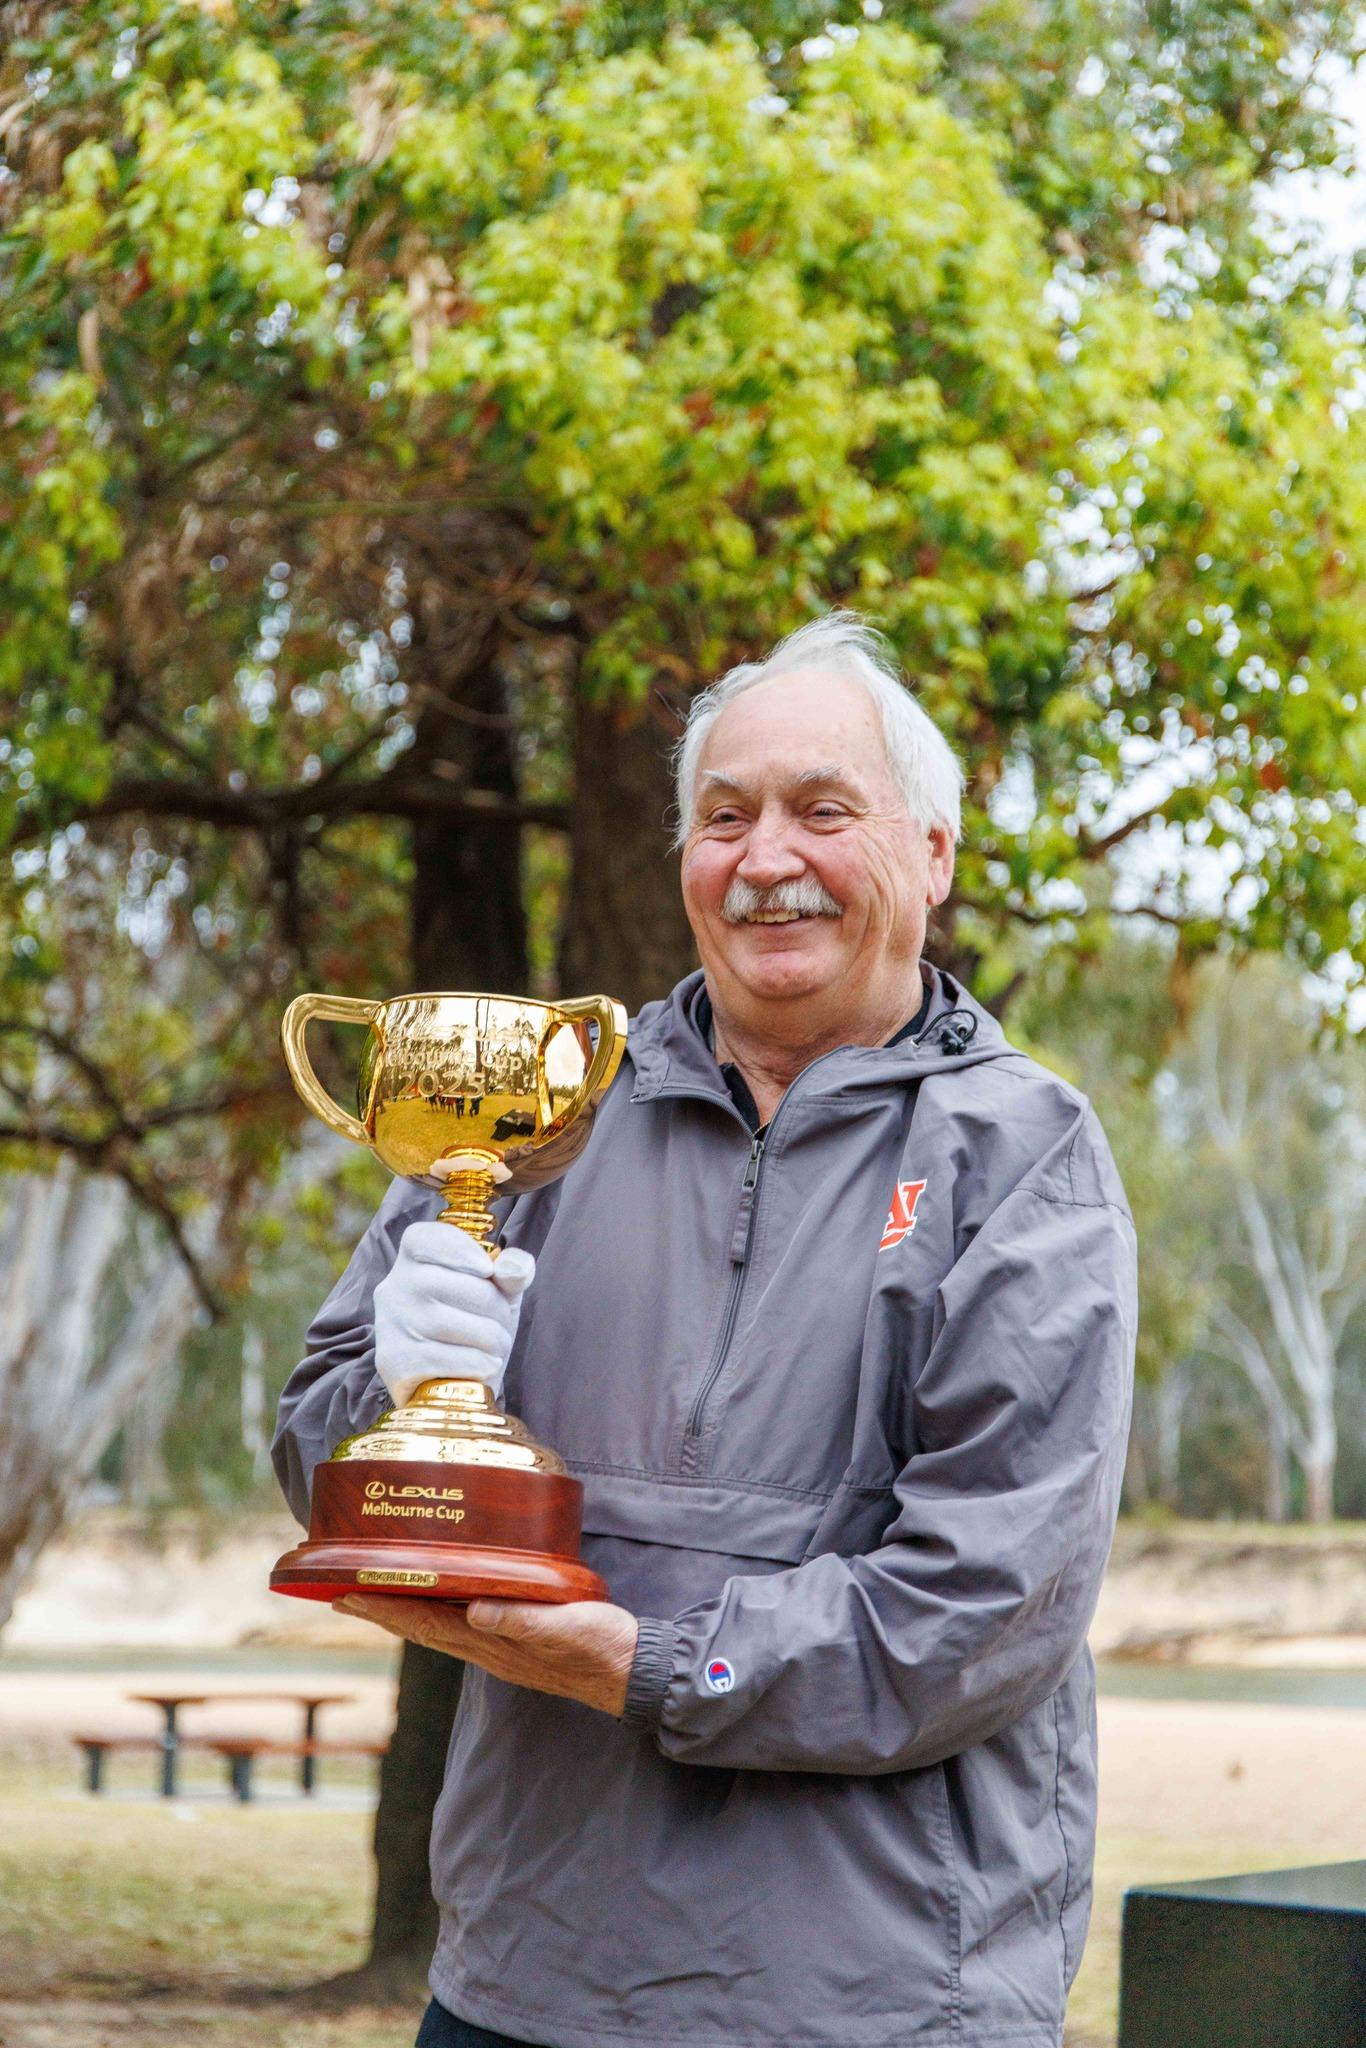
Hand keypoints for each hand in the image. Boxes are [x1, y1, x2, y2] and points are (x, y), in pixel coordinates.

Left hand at [335, 1594, 638, 1717]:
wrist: (635, 1673)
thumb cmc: (602, 1647)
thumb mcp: (566, 1627)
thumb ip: (522, 1620)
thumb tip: (475, 1612)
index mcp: (493, 1644)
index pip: (426, 1623)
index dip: (385, 1609)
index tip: (345, 1594)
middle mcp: (488, 1649)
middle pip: (422, 1627)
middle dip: (381, 1610)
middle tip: (340, 1592)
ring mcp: (501, 1649)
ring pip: (439, 1628)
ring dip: (404, 1611)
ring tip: (376, 1594)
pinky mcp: (517, 1642)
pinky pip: (463, 1625)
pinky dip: (438, 1610)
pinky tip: (439, 1599)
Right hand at [372, 1222, 534, 1409]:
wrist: (451, 1382)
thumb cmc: (475, 1323)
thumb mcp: (501, 1291)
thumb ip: (514, 1271)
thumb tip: (511, 1269)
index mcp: (414, 1258)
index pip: (426, 1238)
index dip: (461, 1250)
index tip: (488, 1271)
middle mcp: (393, 1287)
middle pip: (456, 1285)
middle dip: (495, 1308)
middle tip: (502, 1325)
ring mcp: (390, 1324)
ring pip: (454, 1324)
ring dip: (492, 1340)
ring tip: (495, 1348)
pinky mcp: (393, 1360)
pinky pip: (445, 1358)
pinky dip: (477, 1364)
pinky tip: (485, 1366)